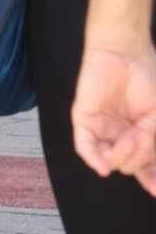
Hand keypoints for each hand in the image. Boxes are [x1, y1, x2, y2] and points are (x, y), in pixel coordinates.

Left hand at [71, 44, 155, 179]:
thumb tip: (138, 170)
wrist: (125, 53)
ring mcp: (102, 130)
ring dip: (124, 155)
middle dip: (141, 155)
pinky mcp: (84, 121)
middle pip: (129, 163)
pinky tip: (105, 165)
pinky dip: (95, 159)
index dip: (151, 179)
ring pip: (110, 158)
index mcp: (140, 135)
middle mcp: (120, 136)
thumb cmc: (146, 79)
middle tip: (146, 134)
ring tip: (134, 136)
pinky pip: (85, 147)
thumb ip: (151, 143)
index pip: (144, 165)